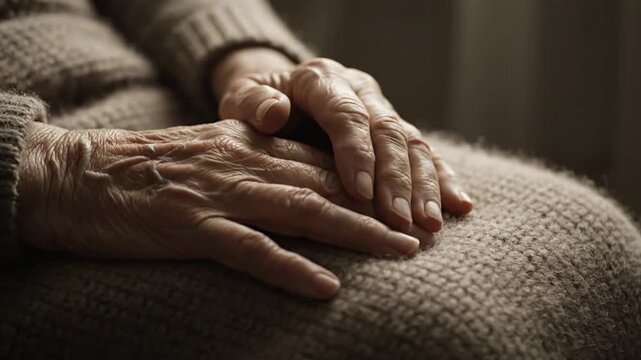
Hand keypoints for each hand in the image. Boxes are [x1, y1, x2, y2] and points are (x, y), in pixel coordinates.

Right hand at [17, 121, 423, 298]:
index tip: (409, 203)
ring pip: (304, 211)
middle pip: (328, 185)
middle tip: (428, 228)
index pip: (324, 163)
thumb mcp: (209, 157)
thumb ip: (254, 166)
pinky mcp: (193, 227)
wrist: (80, 177)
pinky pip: (251, 249)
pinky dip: (291, 268)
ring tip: (402, 251)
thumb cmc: (146, 173)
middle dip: (381, 207)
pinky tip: (326, 287)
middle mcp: (244, 164)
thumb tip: (299, 186)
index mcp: (250, 146)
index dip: (371, 183)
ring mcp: (221, 195)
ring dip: (357, 232)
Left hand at [214, 54, 472, 232]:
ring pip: (413, 144)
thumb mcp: (241, 102)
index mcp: (322, 80)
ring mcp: (382, 111)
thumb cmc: (255, 108)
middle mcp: (359, 91)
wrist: (277, 99)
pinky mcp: (396, 133)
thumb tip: (274, 112)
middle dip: (396, 179)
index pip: (346, 114)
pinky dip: (443, 180)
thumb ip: (252, 105)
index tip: (361, 193)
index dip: (357, 153)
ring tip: (431, 224)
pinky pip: (427, 154)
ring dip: (424, 186)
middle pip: (387, 132)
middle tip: (401, 221)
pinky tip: (460, 205)